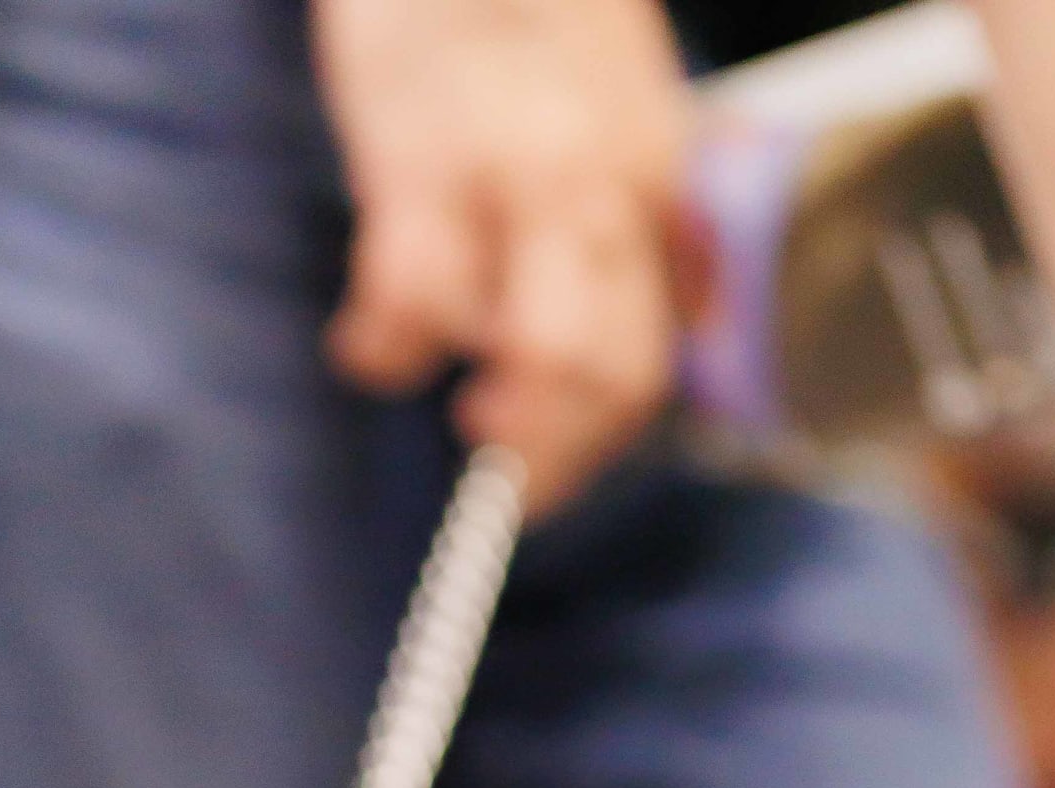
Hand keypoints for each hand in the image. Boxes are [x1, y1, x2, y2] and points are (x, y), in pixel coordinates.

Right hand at [310, 0, 697, 514]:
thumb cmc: (529, 10)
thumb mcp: (625, 100)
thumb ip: (646, 208)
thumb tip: (690, 315)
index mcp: (649, 182)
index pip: (648, 358)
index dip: (592, 445)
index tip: (545, 475)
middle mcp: (597, 189)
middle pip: (599, 375)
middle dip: (543, 454)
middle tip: (491, 464)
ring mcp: (511, 181)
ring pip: (522, 353)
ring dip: (458, 382)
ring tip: (415, 357)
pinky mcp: (419, 165)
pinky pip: (406, 306)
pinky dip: (380, 351)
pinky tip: (365, 338)